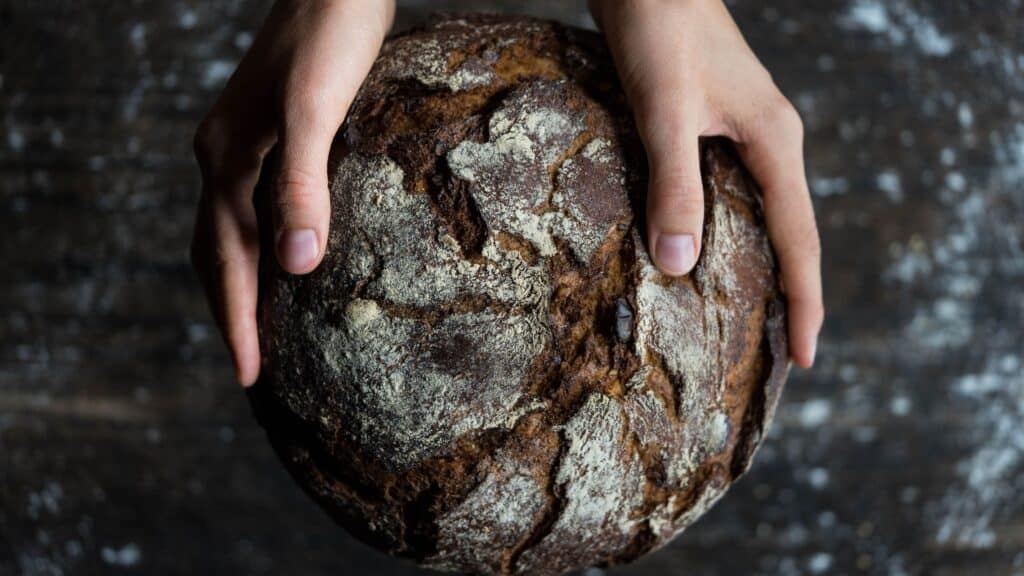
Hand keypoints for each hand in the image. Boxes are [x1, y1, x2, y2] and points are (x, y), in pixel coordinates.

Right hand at [191, 0, 394, 385]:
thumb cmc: (330, 36)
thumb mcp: (315, 108)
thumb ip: (301, 181)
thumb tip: (296, 266)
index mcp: (226, 159)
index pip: (225, 259)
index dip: (237, 321)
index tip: (250, 376)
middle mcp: (225, 157)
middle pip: (216, 253)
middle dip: (231, 313)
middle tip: (252, 371)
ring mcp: (245, 146)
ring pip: (233, 232)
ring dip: (243, 284)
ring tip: (263, 331)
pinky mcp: (274, 137)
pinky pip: (256, 208)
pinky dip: (265, 247)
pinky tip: (293, 259)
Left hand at [589, 0, 823, 366]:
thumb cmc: (661, 29)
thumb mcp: (665, 110)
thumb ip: (673, 183)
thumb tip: (679, 264)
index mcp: (774, 142)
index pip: (800, 240)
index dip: (805, 302)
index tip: (807, 359)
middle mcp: (767, 143)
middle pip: (789, 234)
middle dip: (788, 295)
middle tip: (779, 356)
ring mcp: (741, 134)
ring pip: (758, 216)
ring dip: (756, 267)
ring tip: (746, 321)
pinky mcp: (711, 127)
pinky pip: (727, 194)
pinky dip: (721, 232)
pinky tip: (699, 254)